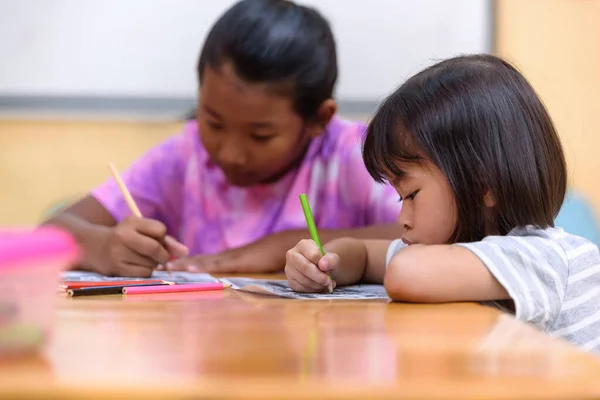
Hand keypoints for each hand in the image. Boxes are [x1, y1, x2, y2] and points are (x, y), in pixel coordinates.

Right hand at [97, 216, 188, 276]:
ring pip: (151, 263)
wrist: (94, 247)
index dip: (164, 238)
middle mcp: (123, 235)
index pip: (160, 230)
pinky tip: (138, 267)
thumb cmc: (125, 238)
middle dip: (163, 255)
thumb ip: (166, 240)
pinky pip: (144, 273)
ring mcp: (118, 252)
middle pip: (155, 248)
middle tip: (161, 258)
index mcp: (131, 221)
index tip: (158, 240)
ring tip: (144, 260)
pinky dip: (147, 272)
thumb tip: (185, 252)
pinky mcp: (116, 268)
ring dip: (154, 264)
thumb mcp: (142, 231)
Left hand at [167, 233, 291, 272]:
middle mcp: (224, 256)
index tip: (166, 266)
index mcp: (226, 259)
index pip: (201, 261)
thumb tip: (229, 281)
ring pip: (202, 261)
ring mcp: (230, 258)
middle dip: (178, 263)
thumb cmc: (270, 256)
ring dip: (184, 265)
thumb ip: (240, 271)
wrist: (283, 245)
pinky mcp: (237, 261)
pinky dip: (202, 267)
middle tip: (156, 266)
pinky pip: (216, 265)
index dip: (184, 264)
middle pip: (197, 259)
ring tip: (167, 267)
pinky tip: (190, 269)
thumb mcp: (251, 266)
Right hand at [284, 239, 338, 291]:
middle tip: (328, 281)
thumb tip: (323, 266)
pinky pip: (301, 288)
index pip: (313, 255)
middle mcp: (292, 255)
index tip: (328, 270)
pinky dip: (312, 289)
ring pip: (303, 279)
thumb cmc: (324, 261)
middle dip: (318, 276)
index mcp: (303, 245)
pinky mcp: (290, 281)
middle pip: (305, 267)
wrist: (319, 269)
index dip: (322, 264)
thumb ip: (331, 260)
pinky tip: (318, 286)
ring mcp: (289, 268)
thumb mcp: (332, 259)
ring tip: (325, 284)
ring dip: (317, 284)